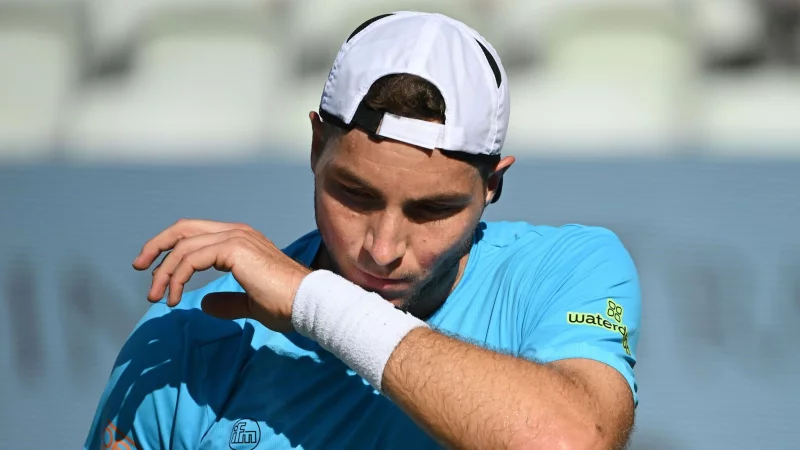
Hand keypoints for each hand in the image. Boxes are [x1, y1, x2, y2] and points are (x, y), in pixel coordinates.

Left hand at [132, 219, 310, 331]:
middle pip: (184, 229)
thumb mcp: (251, 303)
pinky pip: (191, 258)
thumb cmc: (287, 304)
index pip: (196, 233)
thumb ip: (228, 301)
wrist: (307, 303)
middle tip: (139, 269)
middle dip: (157, 247)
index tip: (152, 270)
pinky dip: (176, 277)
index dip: (170, 247)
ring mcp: (236, 238)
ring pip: (183, 245)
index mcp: (241, 239)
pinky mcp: (234, 249)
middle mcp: (237, 232)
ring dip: (163, 271)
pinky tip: (172, 298)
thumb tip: (205, 304)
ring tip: (156, 297)